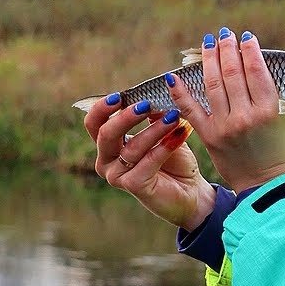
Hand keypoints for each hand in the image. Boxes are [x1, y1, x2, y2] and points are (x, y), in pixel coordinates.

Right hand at [85, 95, 216, 231]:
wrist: (191, 190)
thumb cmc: (174, 159)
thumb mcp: (164, 131)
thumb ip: (154, 116)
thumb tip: (150, 97)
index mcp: (107, 144)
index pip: (94, 123)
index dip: (102, 108)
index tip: (119, 95)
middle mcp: (106, 160)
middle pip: (106, 134)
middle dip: (126, 117)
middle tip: (146, 105)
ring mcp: (116, 175)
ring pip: (131, 147)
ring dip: (154, 130)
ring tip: (175, 117)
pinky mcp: (133, 186)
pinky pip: (147, 162)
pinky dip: (164, 147)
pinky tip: (179, 136)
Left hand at [167, 27, 284, 191]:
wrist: (266, 185)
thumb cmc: (279, 150)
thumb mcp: (284, 120)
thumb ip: (271, 95)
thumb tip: (256, 67)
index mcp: (269, 110)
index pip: (257, 71)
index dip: (250, 50)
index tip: (245, 37)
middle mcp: (247, 116)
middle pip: (233, 73)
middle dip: (227, 49)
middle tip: (224, 34)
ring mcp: (226, 126)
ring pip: (213, 85)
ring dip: (209, 60)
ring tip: (208, 44)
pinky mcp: (209, 136)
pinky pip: (192, 109)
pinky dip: (181, 91)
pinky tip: (174, 74)